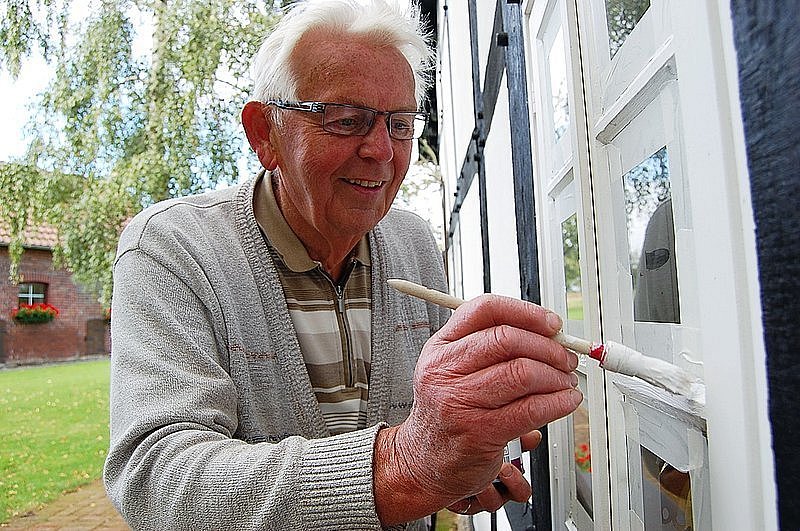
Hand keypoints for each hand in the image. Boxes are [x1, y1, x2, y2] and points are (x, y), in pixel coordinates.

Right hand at [374, 295, 581, 524]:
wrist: (423, 462)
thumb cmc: (446, 414)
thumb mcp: (451, 370)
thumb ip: (488, 348)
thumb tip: (546, 335)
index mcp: (440, 346)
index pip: (485, 310)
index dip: (526, 312)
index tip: (551, 324)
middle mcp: (445, 370)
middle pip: (508, 339)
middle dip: (548, 347)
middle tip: (565, 357)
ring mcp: (460, 401)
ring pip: (523, 373)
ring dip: (557, 376)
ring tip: (566, 381)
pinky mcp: (480, 432)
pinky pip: (531, 409)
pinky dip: (558, 403)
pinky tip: (566, 401)